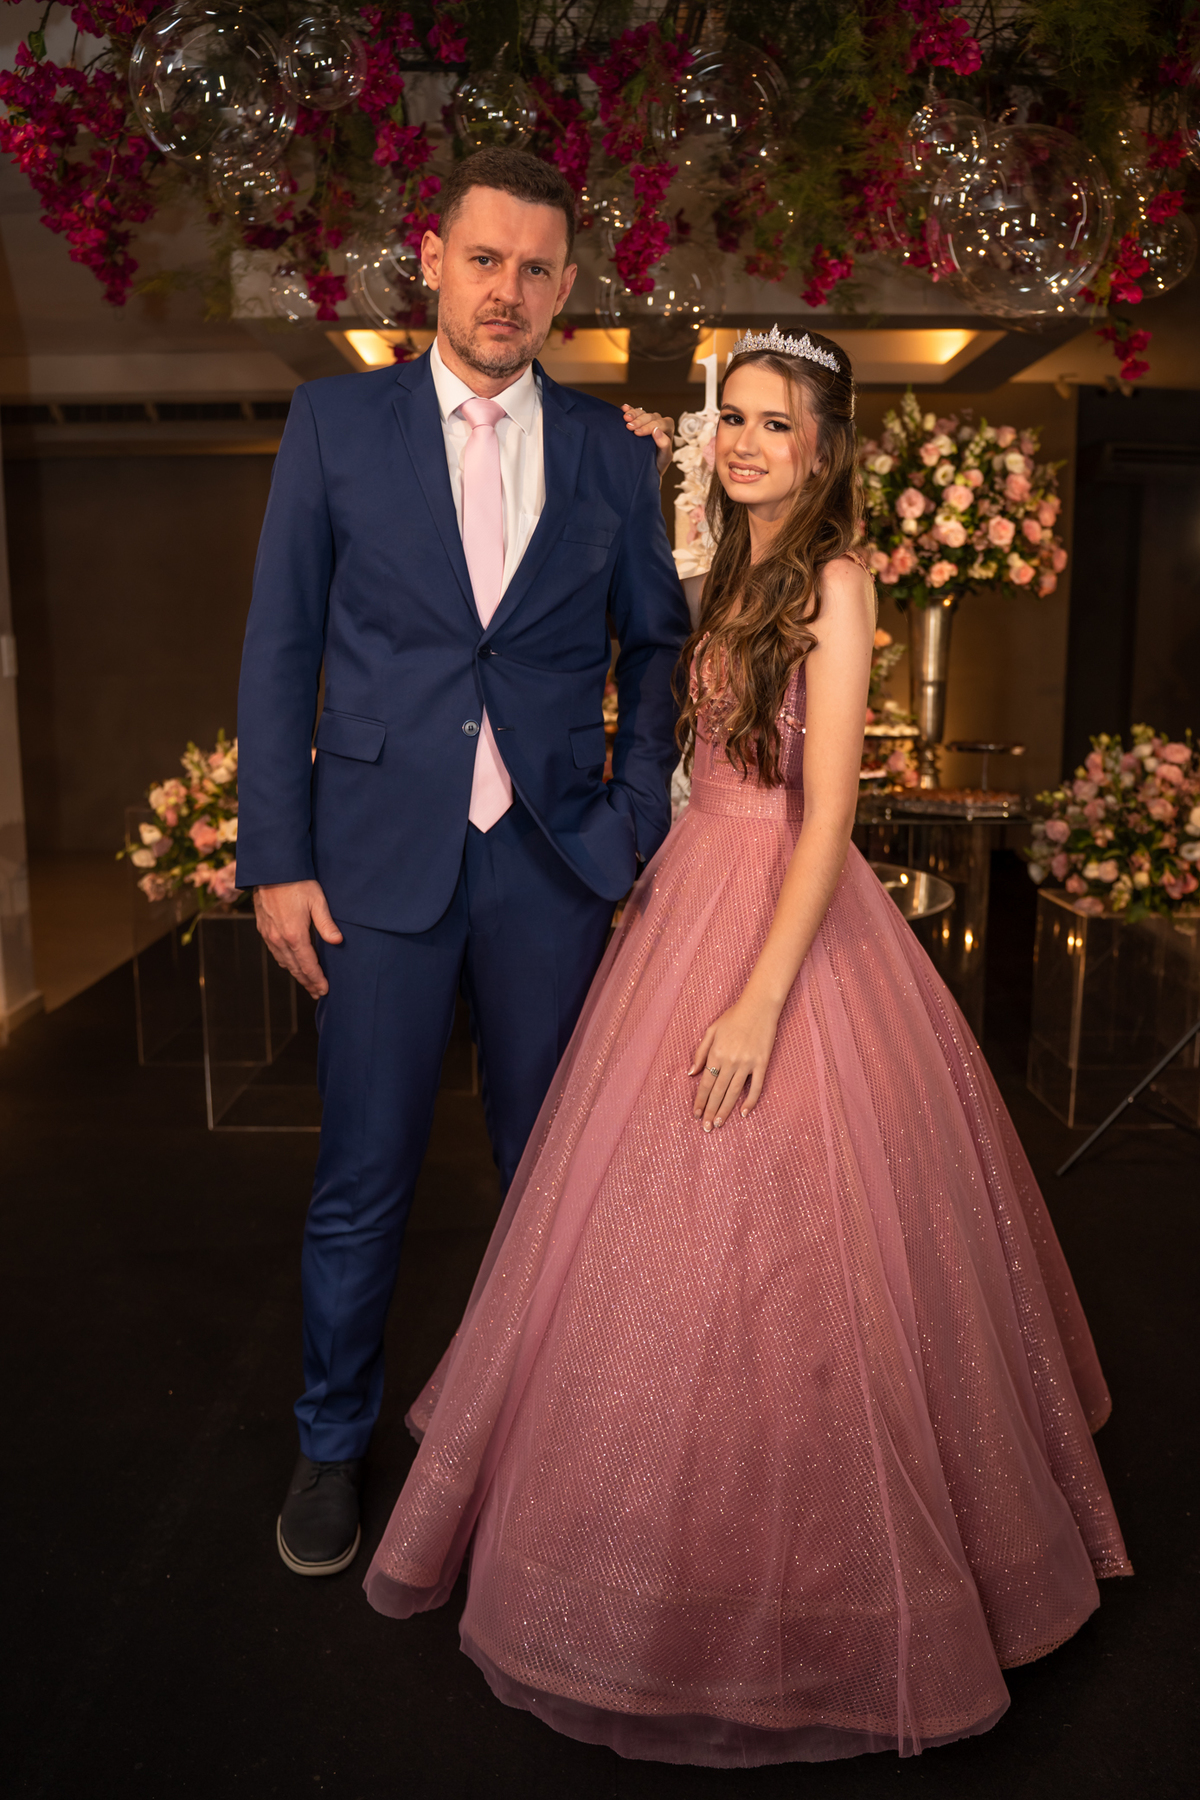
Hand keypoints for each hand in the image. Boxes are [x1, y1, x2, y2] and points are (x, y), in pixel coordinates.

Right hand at [254, 879, 342, 997]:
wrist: (271, 870)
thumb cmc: (297, 883)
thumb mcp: (317, 901)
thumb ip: (326, 924)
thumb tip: (337, 941)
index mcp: (294, 935)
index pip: (308, 965)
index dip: (317, 979)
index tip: (325, 990)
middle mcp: (279, 939)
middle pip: (295, 968)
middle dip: (307, 982)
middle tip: (318, 992)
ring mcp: (269, 935)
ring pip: (284, 962)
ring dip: (296, 974)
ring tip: (307, 982)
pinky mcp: (263, 929)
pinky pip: (275, 952)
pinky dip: (285, 962)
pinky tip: (291, 963)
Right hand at [621, 404, 674, 477]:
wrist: (648, 470)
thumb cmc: (658, 465)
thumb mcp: (664, 458)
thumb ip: (665, 445)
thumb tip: (657, 431)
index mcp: (668, 431)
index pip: (661, 424)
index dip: (649, 427)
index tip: (637, 433)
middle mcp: (659, 424)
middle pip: (651, 417)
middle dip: (640, 421)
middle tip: (629, 427)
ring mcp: (648, 422)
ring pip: (643, 413)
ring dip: (633, 414)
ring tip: (625, 418)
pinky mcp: (639, 422)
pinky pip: (635, 412)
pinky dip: (629, 410)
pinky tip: (623, 408)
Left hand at [689, 993, 780, 1130]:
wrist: (758, 1007)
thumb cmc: (733, 1017)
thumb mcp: (711, 1030)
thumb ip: (700, 1052)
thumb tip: (691, 1072)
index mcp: (716, 1053)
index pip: (706, 1083)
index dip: (700, 1100)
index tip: (695, 1114)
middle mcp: (730, 1061)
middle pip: (718, 1091)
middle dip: (710, 1111)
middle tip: (706, 1127)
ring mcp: (747, 1063)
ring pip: (734, 1092)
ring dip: (725, 1110)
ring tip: (718, 1124)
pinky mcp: (762, 1063)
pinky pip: (756, 1086)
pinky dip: (750, 1101)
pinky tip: (744, 1113)